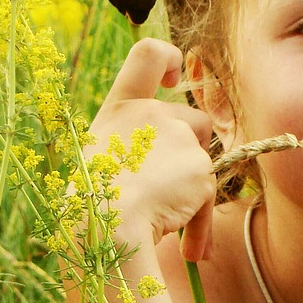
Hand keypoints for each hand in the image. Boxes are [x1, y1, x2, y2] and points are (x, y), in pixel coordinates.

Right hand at [86, 38, 216, 260]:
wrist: (104, 231)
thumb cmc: (93, 208)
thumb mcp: (101, 163)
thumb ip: (132, 148)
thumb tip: (166, 167)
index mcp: (120, 109)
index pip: (148, 55)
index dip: (169, 58)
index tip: (174, 76)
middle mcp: (151, 113)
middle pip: (192, 120)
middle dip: (191, 152)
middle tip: (166, 188)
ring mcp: (178, 136)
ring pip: (203, 158)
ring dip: (195, 187)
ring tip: (170, 220)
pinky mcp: (200, 166)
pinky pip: (209, 193)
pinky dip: (200, 220)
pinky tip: (188, 246)